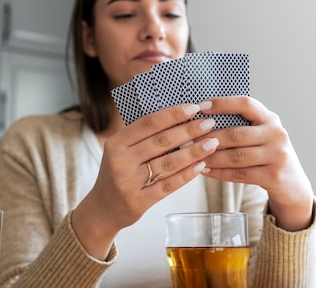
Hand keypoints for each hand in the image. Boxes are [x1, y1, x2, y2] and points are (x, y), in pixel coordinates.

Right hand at [71, 102, 218, 259]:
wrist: (103, 208)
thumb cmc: (119, 173)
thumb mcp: (121, 151)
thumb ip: (142, 137)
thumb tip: (179, 119)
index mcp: (116, 143)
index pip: (148, 123)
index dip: (173, 114)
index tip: (194, 107)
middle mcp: (120, 161)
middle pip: (161, 141)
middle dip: (189, 130)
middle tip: (209, 123)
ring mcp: (128, 182)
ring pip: (167, 163)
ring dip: (193, 152)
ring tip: (212, 143)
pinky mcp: (139, 201)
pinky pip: (168, 185)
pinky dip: (186, 175)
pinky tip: (201, 166)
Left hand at [199, 96, 314, 231]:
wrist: (293, 184)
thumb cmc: (267, 155)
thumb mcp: (261, 134)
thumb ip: (240, 125)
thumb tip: (201, 118)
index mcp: (270, 119)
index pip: (246, 104)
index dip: (222, 104)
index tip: (201, 106)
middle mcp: (276, 134)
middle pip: (236, 133)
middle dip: (208, 137)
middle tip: (186, 139)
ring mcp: (277, 155)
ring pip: (236, 156)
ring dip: (211, 157)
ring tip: (192, 156)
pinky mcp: (274, 176)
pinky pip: (240, 174)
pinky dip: (219, 173)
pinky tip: (205, 170)